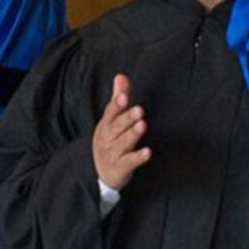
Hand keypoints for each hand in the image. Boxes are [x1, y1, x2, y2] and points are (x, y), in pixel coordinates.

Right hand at [92, 74, 151, 189]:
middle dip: (127, 118)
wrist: (100, 172)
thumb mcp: (110, 121)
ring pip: (123, 142)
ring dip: (133, 134)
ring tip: (142, 125)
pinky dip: (138, 157)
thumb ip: (117, 99)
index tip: (123, 96)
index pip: (110, 112)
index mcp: (105, 124)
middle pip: (117, 126)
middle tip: (139, 110)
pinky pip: (130, 161)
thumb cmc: (109, 140)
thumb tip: (121, 76)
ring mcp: (113, 152)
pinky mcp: (121, 167)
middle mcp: (108, 137)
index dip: (117, 104)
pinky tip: (148, 152)